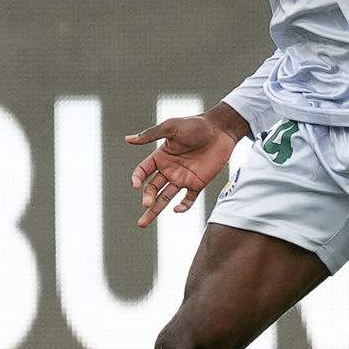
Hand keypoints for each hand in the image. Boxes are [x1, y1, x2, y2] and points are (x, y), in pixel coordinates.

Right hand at [126, 112, 242, 227]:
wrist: (221, 130)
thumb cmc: (195, 125)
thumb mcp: (171, 127)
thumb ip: (151, 135)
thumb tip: (128, 139)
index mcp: (160, 157)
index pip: (143, 171)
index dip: (137, 178)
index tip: (136, 185)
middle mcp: (168, 170)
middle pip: (152, 188)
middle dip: (147, 197)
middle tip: (146, 204)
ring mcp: (182, 178)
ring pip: (165, 198)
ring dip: (155, 210)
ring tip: (143, 223)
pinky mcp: (197, 184)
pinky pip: (188, 200)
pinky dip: (182, 207)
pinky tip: (177, 209)